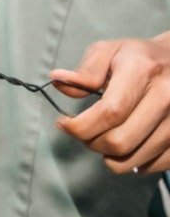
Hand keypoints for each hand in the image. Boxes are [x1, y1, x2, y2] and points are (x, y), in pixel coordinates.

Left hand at [51, 34, 169, 174]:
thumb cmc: (139, 58)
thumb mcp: (109, 51)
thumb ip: (84, 71)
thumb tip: (58, 81)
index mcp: (143, 71)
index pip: (109, 113)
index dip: (79, 126)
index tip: (64, 123)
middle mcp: (166, 96)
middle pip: (119, 141)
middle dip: (91, 142)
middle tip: (85, 131)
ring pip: (134, 159)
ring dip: (109, 155)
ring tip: (104, 136)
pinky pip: (153, 165)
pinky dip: (133, 162)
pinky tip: (127, 145)